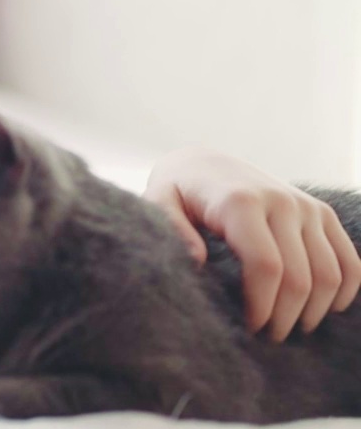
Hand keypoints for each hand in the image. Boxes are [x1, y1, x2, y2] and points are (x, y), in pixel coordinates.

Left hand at [144, 146, 360, 340]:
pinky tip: (324, 309)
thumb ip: (171, 228)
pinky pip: (349, 260)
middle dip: (286, 317)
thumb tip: (197, 260)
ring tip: (291, 327)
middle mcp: (280, 202)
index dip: (262, 306)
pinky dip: (344, 290)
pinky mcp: (321, 212)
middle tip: (268, 338)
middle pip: (299, 277)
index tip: (249, 329)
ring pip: (330, 273)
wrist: (206, 163)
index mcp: (240, 202)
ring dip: (315, 310)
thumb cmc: (178, 191)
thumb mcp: (159, 201)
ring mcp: (306, 207)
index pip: (266, 266)